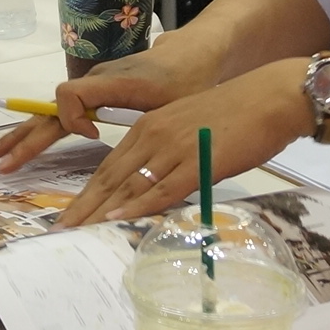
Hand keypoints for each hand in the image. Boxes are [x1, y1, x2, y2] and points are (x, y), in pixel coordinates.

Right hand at [0, 27, 230, 170]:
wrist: (193, 54)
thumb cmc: (188, 80)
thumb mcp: (175, 105)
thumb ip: (150, 127)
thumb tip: (134, 160)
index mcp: (113, 83)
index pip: (72, 94)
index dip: (73, 118)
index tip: (94, 136)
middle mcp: (95, 83)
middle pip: (50, 108)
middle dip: (25, 137)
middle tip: (0, 161)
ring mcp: (92, 88)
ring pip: (49, 111)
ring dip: (24, 135)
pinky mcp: (95, 95)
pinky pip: (60, 113)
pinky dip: (39, 131)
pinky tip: (24, 145)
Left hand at [54, 59, 312, 225]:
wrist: (270, 97)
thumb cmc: (237, 116)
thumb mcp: (189, 131)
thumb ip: (169, 156)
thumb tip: (155, 187)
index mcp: (149, 127)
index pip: (110, 166)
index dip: (87, 193)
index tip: (69, 215)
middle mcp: (153, 135)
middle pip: (110, 177)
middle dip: (83, 207)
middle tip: (59, 230)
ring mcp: (173, 148)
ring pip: (129, 185)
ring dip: (100, 211)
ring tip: (76, 232)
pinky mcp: (197, 162)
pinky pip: (161, 189)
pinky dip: (137, 206)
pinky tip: (116, 218)